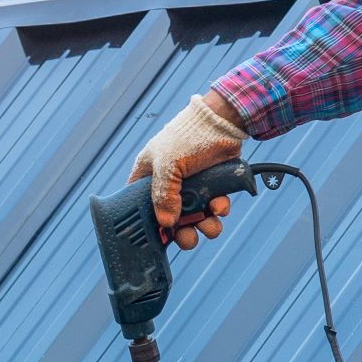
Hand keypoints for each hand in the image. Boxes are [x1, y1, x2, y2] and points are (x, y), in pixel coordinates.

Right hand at [127, 93, 246, 248]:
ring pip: (195, 217)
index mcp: (149, 175)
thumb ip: (164, 194)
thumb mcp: (168, 165)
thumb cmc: (187, 137)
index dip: (147, 222)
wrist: (223, 123)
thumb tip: (167, 223)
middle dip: (181, 231)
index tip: (156, 236)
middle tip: (188, 238)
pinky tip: (220, 205)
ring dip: (203, 225)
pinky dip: (218, 210)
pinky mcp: (212, 186)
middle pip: (170, 218)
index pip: (139, 204)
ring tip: (210, 226)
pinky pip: (213, 207)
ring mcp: (191, 186)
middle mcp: (169, 184)